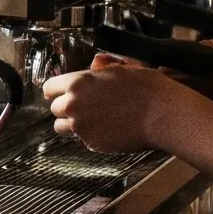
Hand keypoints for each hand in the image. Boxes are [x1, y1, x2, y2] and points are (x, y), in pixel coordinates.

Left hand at [41, 61, 191, 154]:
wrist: (163, 114)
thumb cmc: (146, 88)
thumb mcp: (118, 70)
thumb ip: (96, 73)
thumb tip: (89, 70)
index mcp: (77, 83)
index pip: (49, 88)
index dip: (57, 90)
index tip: (61, 93)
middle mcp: (74, 106)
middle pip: (55, 109)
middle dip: (66, 107)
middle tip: (84, 105)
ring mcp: (82, 128)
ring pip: (63, 127)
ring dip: (72, 123)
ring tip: (93, 118)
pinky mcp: (93, 144)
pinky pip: (83, 139)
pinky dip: (91, 135)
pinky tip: (108, 128)